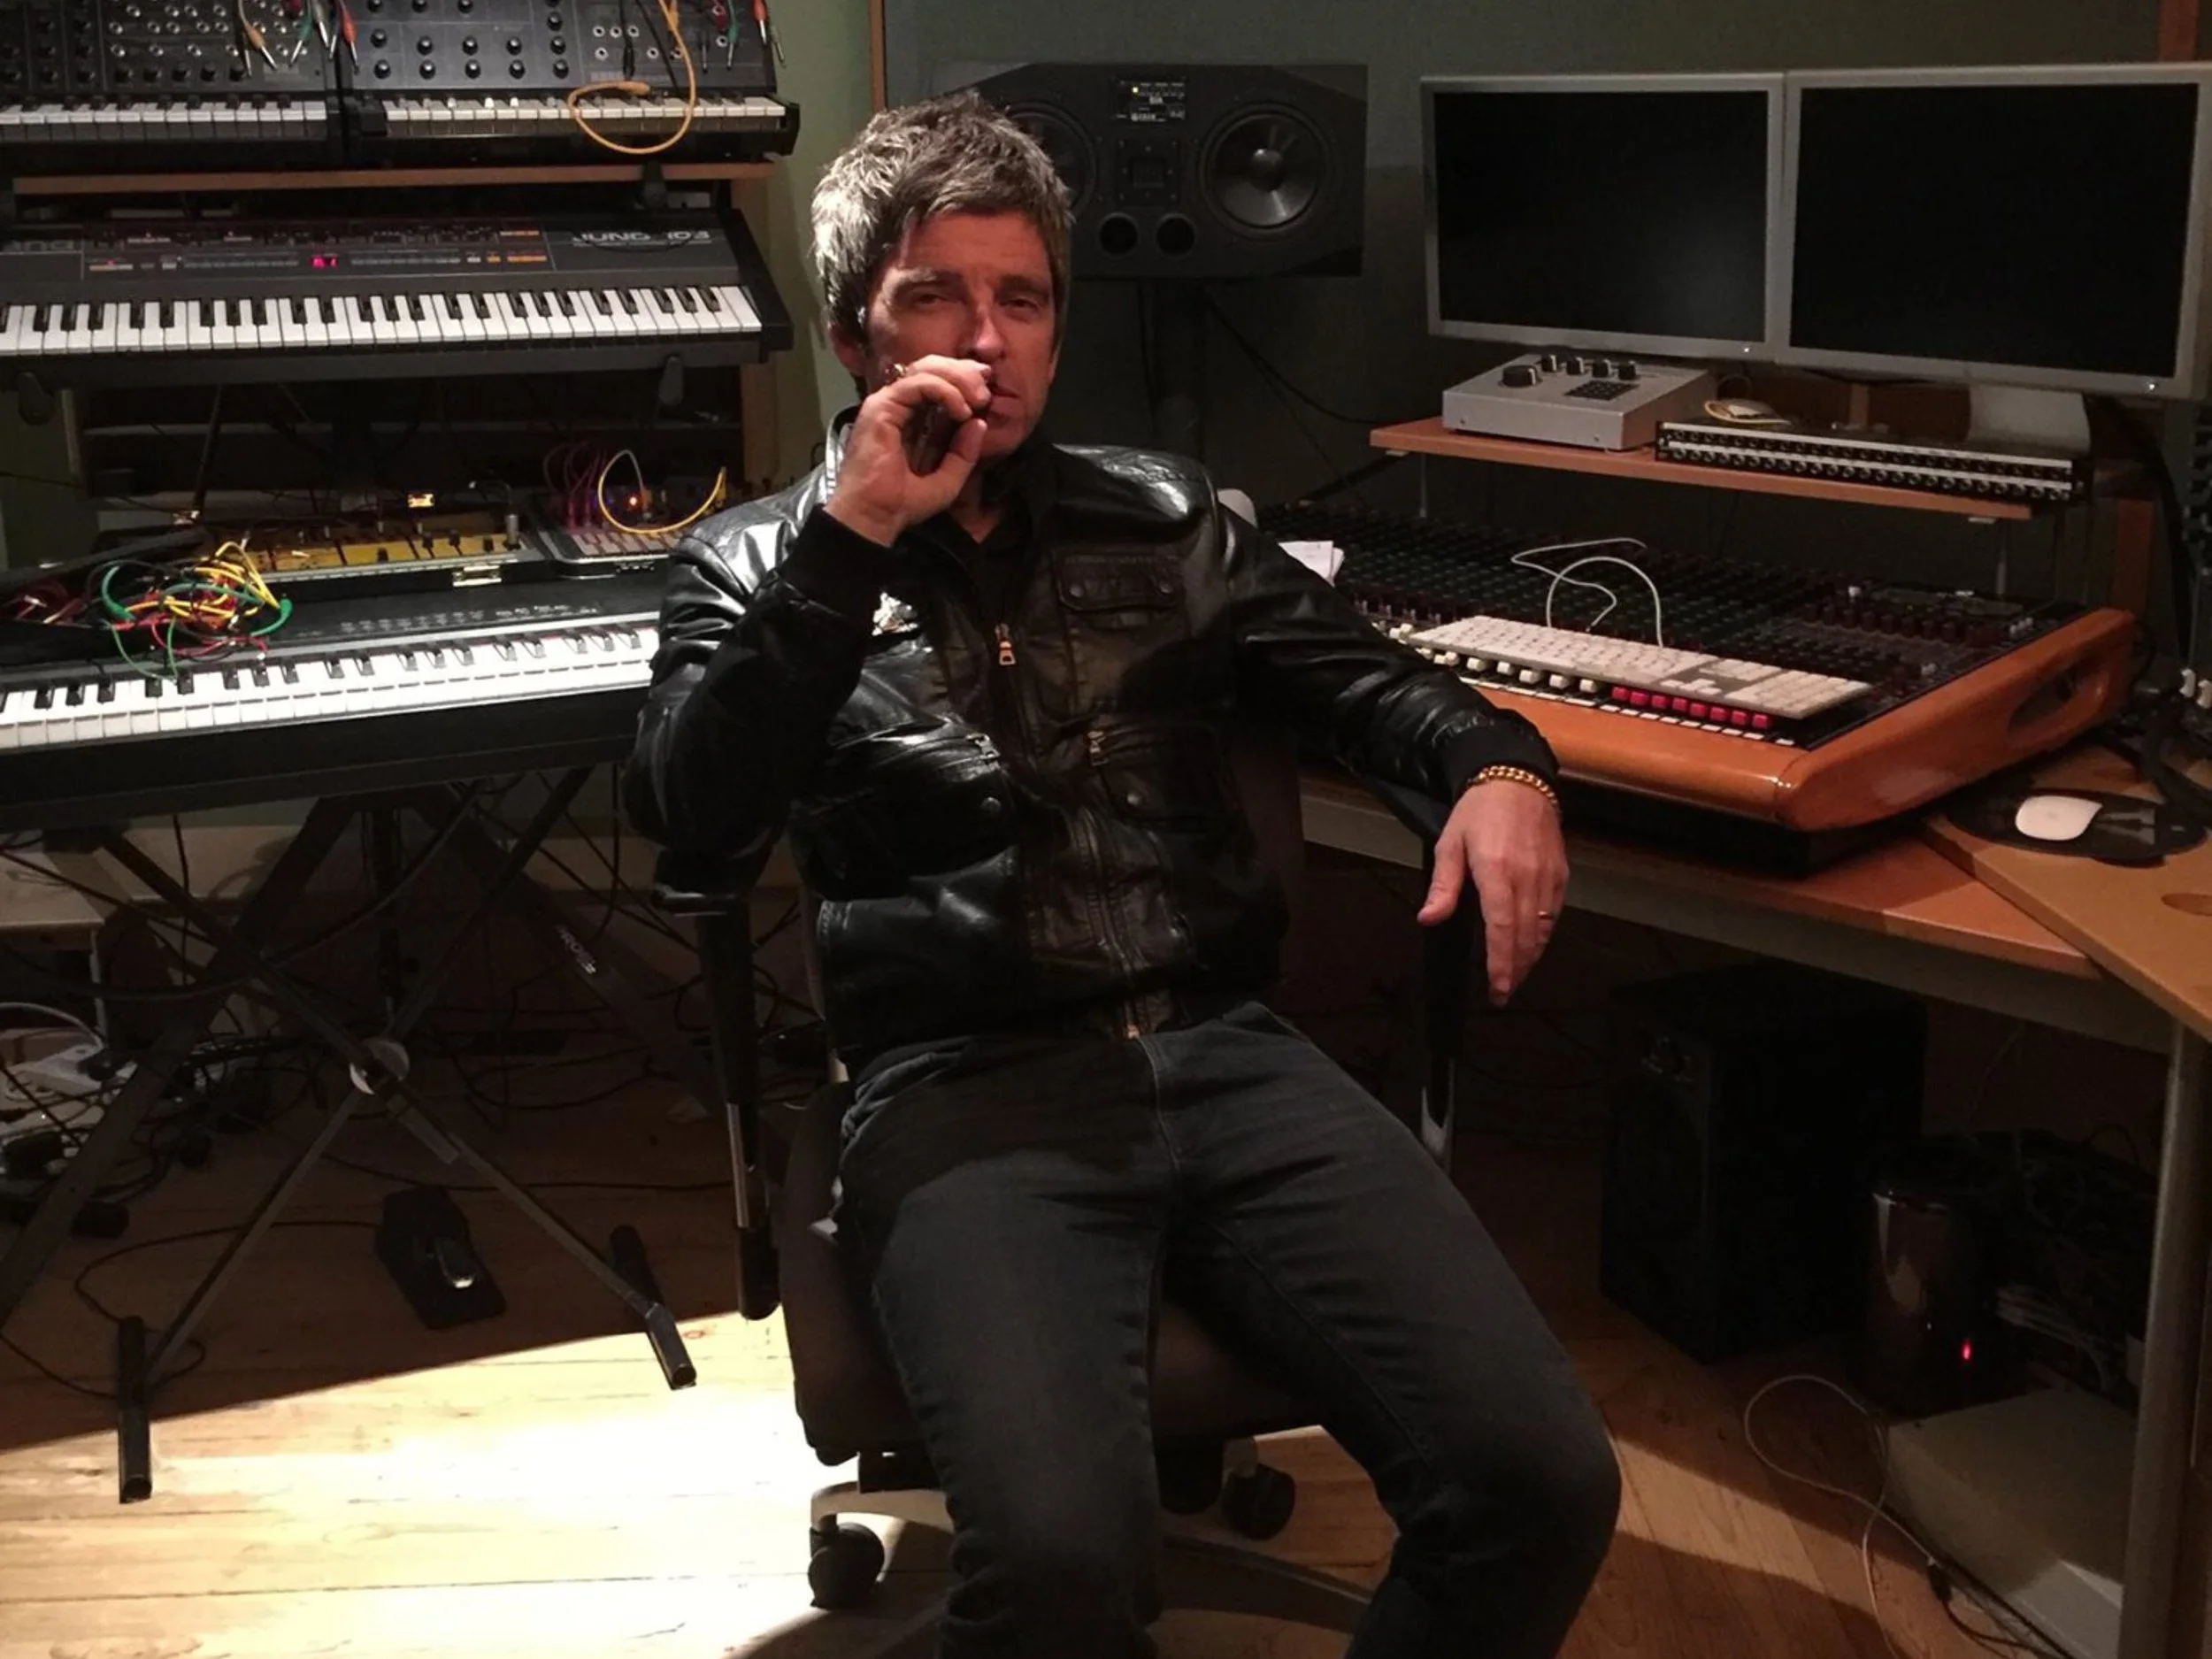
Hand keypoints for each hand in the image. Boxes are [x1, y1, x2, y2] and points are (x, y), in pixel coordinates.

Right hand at [826, 355, 993, 545]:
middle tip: (985, 392)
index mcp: (911, 417)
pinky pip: (917, 383)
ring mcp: (887, 403)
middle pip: (932, 366)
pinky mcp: (881, 406)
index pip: (936, 381)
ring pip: (925, 368)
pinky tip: (960, 410)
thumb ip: (963, 453)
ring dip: (957, 379)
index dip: (963, 378)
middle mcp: (898, 405)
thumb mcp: (947, 479)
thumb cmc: (902, 504)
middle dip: (963, 373)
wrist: (874, 516)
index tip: (987, 390)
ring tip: (976, 401)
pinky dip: (944, 391)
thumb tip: (979, 422)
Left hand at [1416, 780, 1567, 1005]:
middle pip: (1525, 937)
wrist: (1516, 779)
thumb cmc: (1478, 811)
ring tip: (1515, 977)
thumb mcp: (1449, 844)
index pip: (1501, 929)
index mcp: (1496, 871)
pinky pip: (1553, 914)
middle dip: (1516, 970)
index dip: (1501, 963)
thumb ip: (1443, 886)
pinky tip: (1532, 947)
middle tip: (1503, 993)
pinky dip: (1543, 936)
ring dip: (1530, 958)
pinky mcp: (1560, 873)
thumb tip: (1428, 918)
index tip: (1497, 988)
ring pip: (1542, 930)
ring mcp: (1547, 876)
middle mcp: (1526, 877)